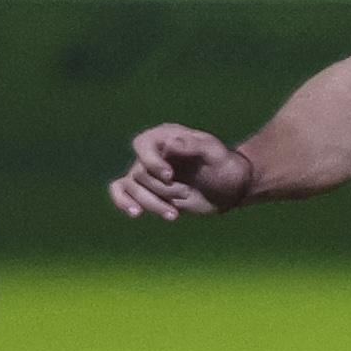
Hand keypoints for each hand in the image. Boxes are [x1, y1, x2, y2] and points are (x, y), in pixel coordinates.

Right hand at [108, 124, 254, 219]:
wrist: (228, 188)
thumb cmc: (223, 164)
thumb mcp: (214, 152)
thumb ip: (194, 145)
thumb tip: (169, 144)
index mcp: (165, 136)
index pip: (142, 145)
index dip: (151, 162)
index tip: (170, 175)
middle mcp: (152, 153)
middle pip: (139, 173)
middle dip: (163, 189)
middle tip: (186, 192)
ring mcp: (147, 172)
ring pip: (131, 187)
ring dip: (153, 203)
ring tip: (174, 214)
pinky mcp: (147, 190)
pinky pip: (122, 192)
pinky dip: (124, 202)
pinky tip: (136, 213)